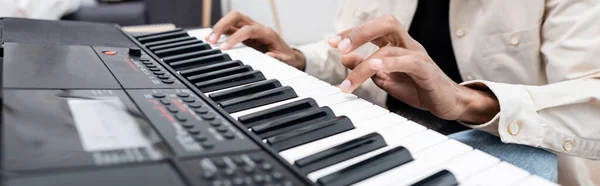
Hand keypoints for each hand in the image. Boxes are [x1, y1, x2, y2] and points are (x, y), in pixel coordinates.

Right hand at [206, 11, 305, 69]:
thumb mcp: (286, 60)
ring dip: (219, 27)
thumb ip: (279, 58)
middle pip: (237, 17)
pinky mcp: (244, 33)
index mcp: (266, 33)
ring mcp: (250, 28)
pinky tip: (212, 39)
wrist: (289, 54)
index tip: (225, 48)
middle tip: (212, 40)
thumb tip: (269, 56)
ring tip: (209, 40)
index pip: (248, 29)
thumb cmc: (286, 56)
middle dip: (222, 25)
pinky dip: (220, 32)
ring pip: (231, 20)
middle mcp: (257, 27)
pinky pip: (230, 28)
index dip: (235, 37)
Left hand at [328, 15, 498, 122]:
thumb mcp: (385, 79)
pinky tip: (375, 67)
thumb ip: (366, 68)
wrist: (447, 103)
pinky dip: (390, 63)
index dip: (352, 33)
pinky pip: (408, 61)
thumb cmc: (418, 88)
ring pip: (390, 48)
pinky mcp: (427, 70)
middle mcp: (408, 45)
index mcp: (397, 44)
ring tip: (349, 82)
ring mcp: (418, 55)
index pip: (374, 29)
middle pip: (386, 24)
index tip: (331, 42)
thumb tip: (344, 58)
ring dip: (365, 64)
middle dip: (360, 32)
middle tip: (339, 46)